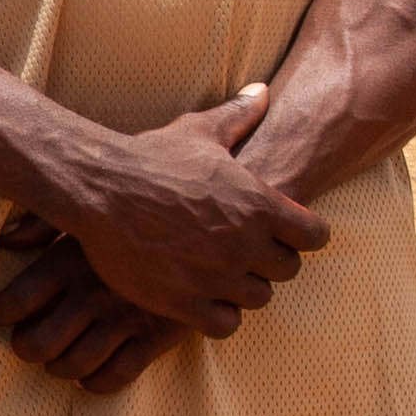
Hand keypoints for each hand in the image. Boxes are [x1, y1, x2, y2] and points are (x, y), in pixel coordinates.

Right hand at [0, 86, 325, 390]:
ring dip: (243, 289)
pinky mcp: (186, 303)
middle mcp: (246, 244)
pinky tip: (200, 298)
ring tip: (220, 275)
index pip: (315, 236)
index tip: (281, 233)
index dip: (301, 235)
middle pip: (287, 270)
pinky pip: (226, 324)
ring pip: (258, 299)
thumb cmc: (151, 158)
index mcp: (259, 204)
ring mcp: (217, 277)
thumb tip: (261, 91)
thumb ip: (238, 116)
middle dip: (270, 263)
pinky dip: (218, 315)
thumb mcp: (199, 131)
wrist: (100, 190)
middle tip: (243, 254)